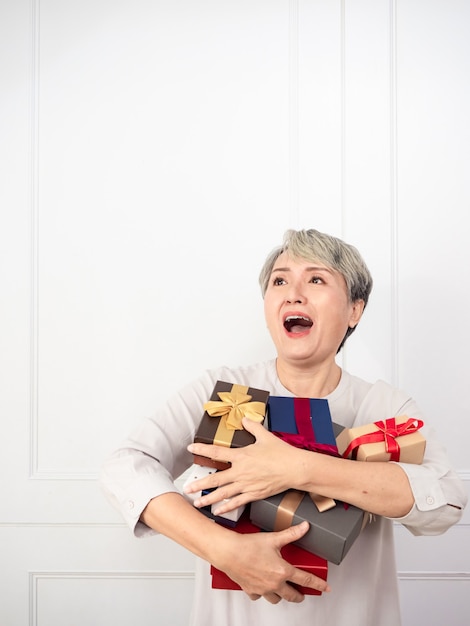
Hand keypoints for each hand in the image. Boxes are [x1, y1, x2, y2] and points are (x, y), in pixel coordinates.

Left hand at [186, 417, 302, 514]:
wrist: (294, 469)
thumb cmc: (281, 452)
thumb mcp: (265, 436)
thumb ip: (252, 426)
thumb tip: (245, 418)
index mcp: (241, 456)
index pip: (217, 451)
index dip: (202, 449)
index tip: (191, 448)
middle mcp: (241, 471)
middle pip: (215, 479)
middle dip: (199, 484)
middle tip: (187, 487)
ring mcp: (246, 485)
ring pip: (223, 493)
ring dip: (209, 499)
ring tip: (197, 503)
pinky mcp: (254, 494)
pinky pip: (237, 502)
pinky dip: (226, 507)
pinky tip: (217, 511)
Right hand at [217, 521, 330, 602]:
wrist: (228, 552)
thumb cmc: (248, 546)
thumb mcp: (273, 538)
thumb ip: (291, 534)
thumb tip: (304, 527)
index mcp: (282, 571)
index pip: (306, 580)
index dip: (318, 584)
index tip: (325, 588)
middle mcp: (274, 583)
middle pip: (292, 596)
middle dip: (299, 596)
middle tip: (302, 594)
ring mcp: (262, 589)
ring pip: (276, 598)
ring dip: (281, 595)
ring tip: (283, 590)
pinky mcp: (251, 590)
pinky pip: (260, 596)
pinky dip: (263, 593)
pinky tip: (263, 586)